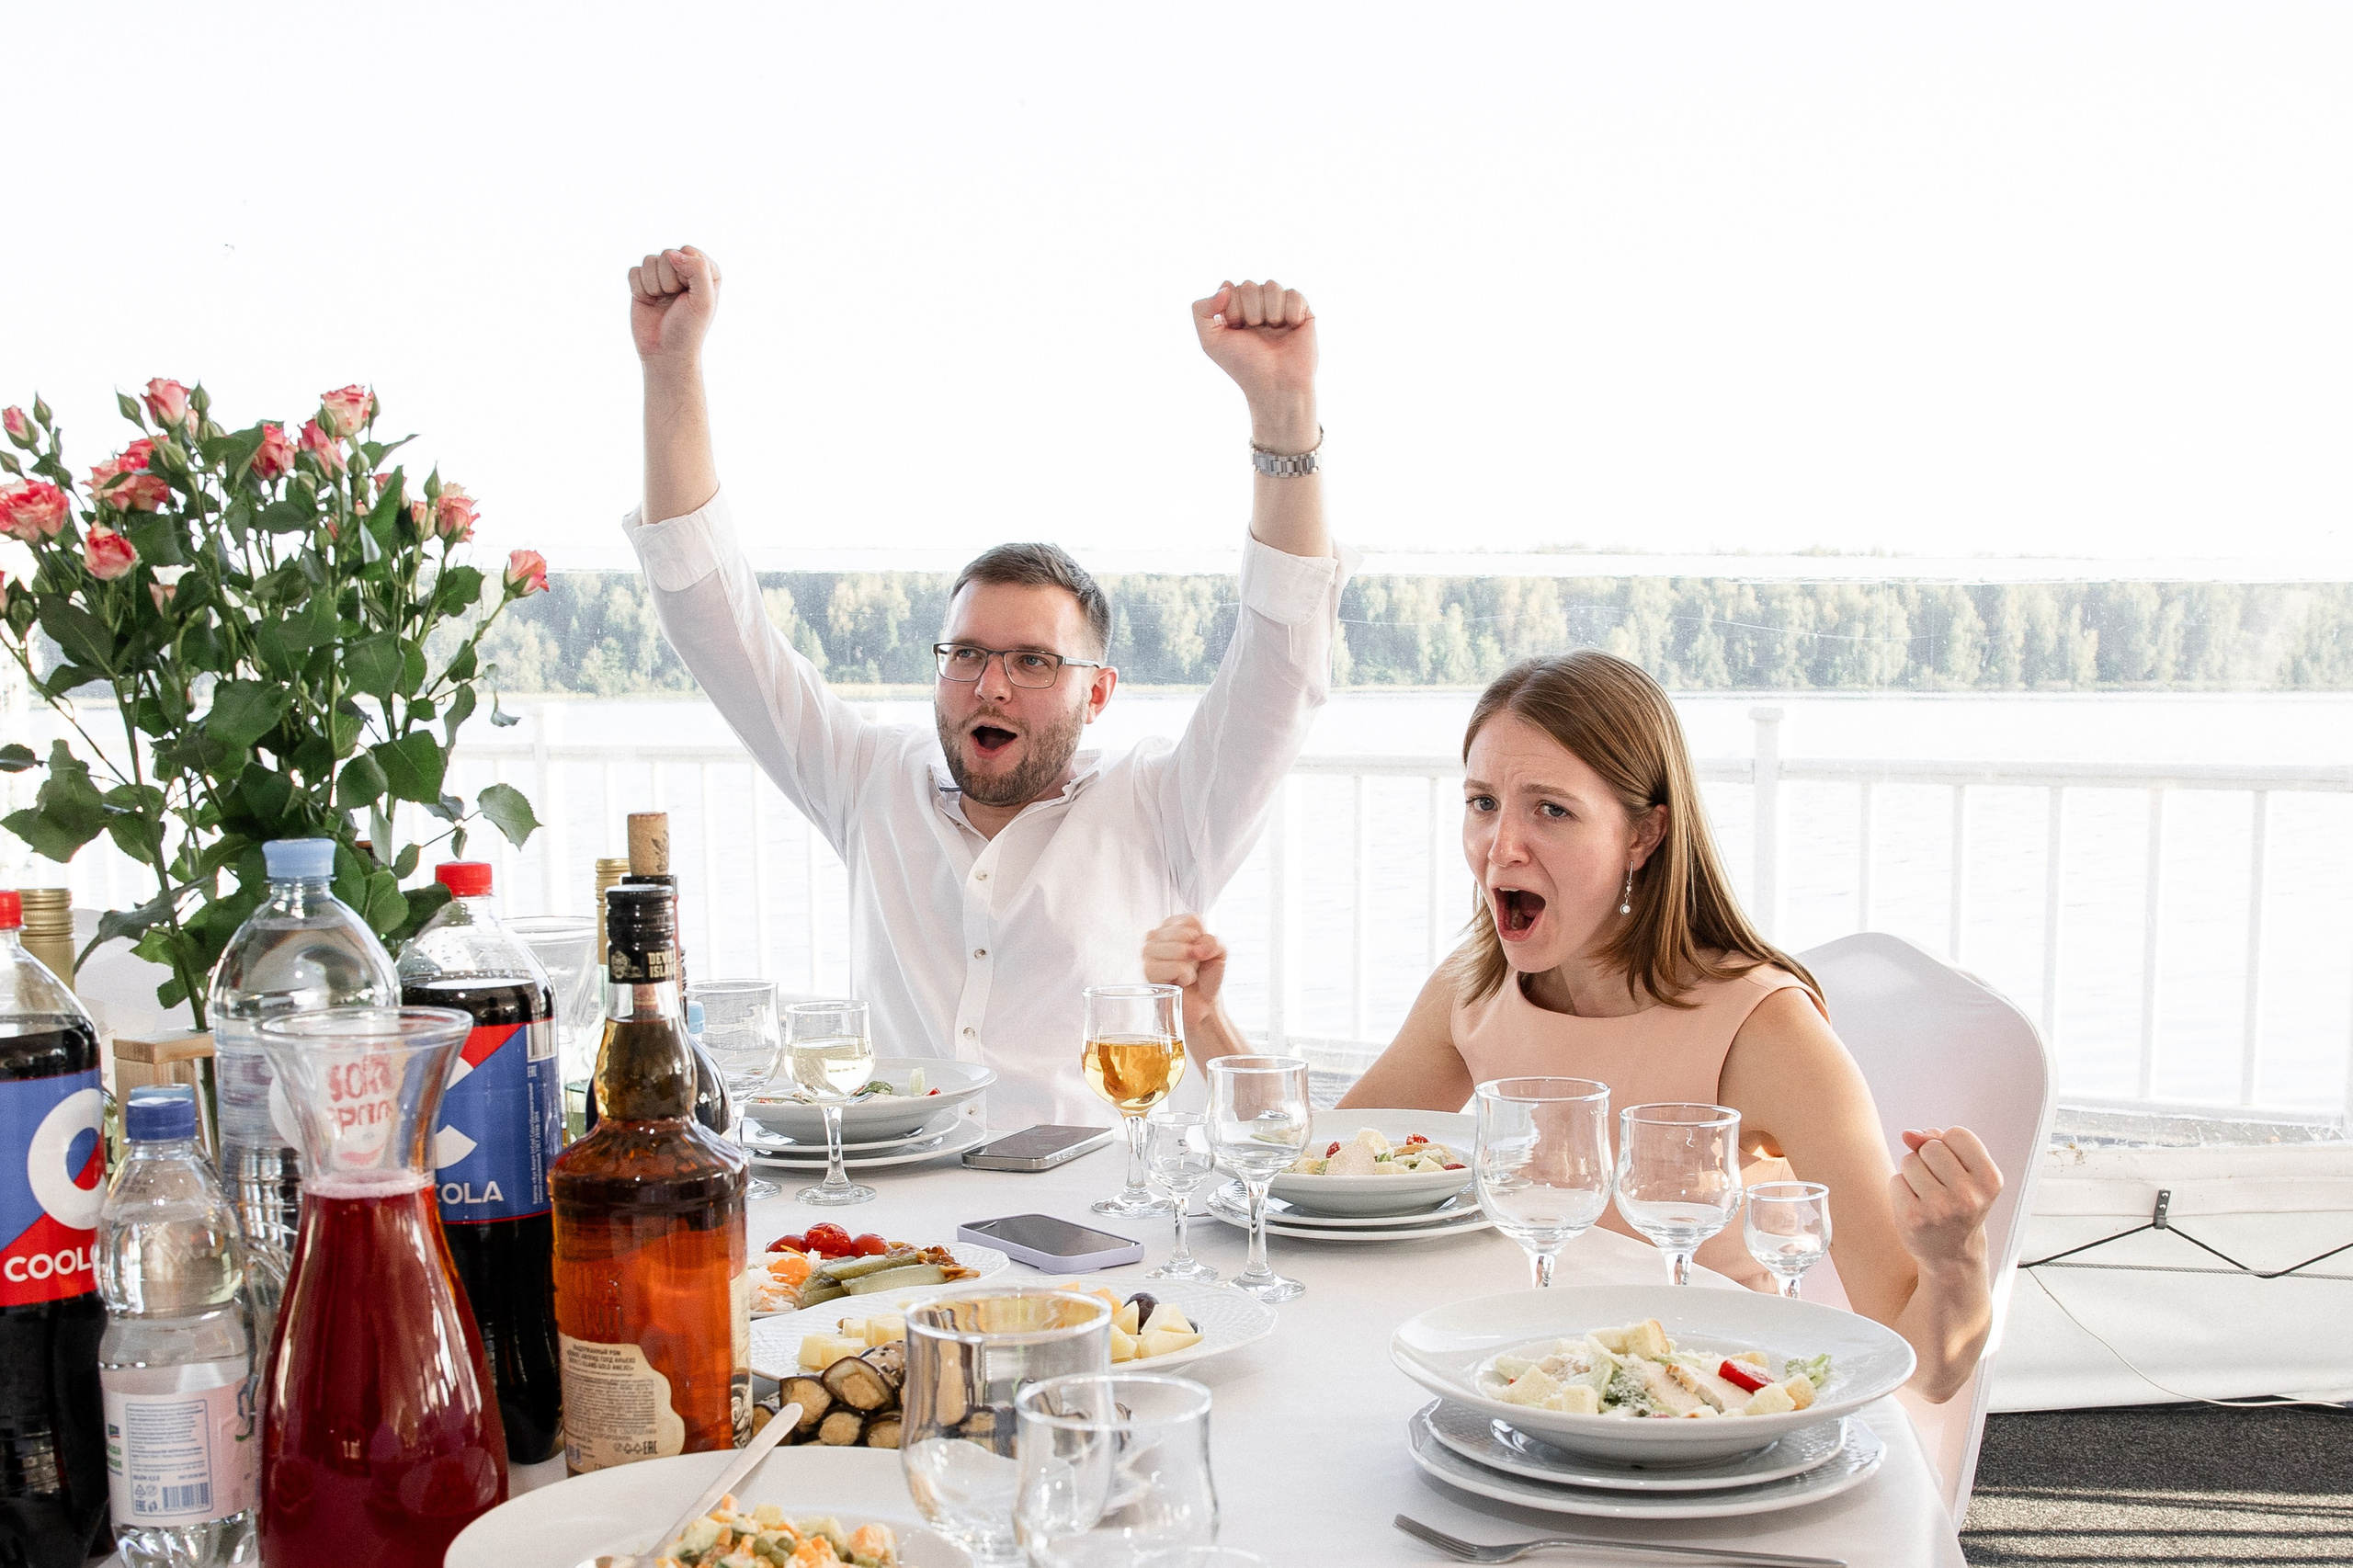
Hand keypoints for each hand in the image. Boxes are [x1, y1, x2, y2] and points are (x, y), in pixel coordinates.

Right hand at [630, 246, 721, 367]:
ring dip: (654, 285)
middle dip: (668, 280)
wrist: (665, 353)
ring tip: (662, 302)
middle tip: (675, 301)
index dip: (685, 271)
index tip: (688, 293)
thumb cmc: (688, 329)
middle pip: (667, 254)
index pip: (688, 251)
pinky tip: (649, 302)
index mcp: (704, 271)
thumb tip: (672, 254)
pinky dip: (640, 289)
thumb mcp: (704, 301)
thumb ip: (697, 270)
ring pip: (649, 261)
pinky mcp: (642, 284)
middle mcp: (683, 271)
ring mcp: (661, 276)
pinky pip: (634, 272)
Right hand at [1142, 914, 1226, 1029]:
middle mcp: (1158, 935)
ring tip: (1186, 973)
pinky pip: (1175, 967)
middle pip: (1183, 933)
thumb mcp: (1219, 953)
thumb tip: (1199, 946)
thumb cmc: (1206, 976)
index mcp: (1174, 925)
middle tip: (1193, 965)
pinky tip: (1179, 982)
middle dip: (1196, 953)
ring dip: (1189, 966)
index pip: (1191, 920)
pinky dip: (1184, 977)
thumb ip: (1214, 942)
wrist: (1201, 1003)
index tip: (1201, 952)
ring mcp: (1149, 952)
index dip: (1202, 938)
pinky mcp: (1148, 971)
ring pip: (1178, 950)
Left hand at [1191, 280, 1317, 446]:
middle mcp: (1257, 307)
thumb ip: (1201, 310)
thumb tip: (1226, 286)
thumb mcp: (1210, 342)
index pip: (1229, 287)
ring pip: (1271, 286)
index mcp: (1235, 311)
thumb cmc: (1244, 366)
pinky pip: (1294, 293)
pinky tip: (1291, 327)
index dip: (1231, 309)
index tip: (1236, 329)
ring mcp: (1279, 308)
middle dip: (1250, 311)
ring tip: (1274, 330)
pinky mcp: (1302, 311)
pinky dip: (1290, 311)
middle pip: (1249, 285)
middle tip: (1256, 332)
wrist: (1276, 384)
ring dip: (1270, 311)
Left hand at [1889, 1126, 2001, 1270]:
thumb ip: (1940, 1142)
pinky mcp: (1914, 1217)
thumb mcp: (1966, 1172)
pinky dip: (1901, 1189)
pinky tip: (1916, 1206)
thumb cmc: (1958, 1204)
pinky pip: (1896, 1180)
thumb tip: (1908, 1134)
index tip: (1957, 1168)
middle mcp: (1968, 1195)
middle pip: (1931, 1147)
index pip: (1958, 1134)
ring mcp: (1940, 1208)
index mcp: (1990, 1180)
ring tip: (1929, 1196)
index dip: (1950, 1146)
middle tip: (1941, 1186)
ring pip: (1910, 1161)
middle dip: (1929, 1159)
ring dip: (1913, 1173)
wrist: (1951, 1254)